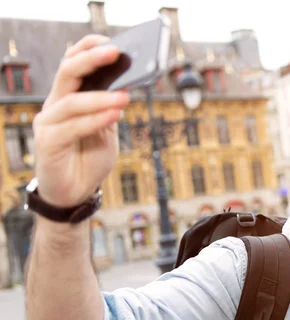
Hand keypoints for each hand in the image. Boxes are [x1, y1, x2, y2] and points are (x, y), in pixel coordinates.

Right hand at [33, 34, 129, 207]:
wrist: (76, 193)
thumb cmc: (91, 159)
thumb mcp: (107, 129)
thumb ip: (111, 108)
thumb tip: (126, 85)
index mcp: (69, 97)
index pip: (73, 64)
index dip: (89, 49)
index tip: (112, 42)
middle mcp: (55, 105)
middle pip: (68, 72)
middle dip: (91, 59)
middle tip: (115, 52)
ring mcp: (48, 123)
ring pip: (72, 101)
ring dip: (101, 97)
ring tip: (125, 96)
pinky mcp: (48, 142)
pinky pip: (73, 127)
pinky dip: (96, 119)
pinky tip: (115, 115)